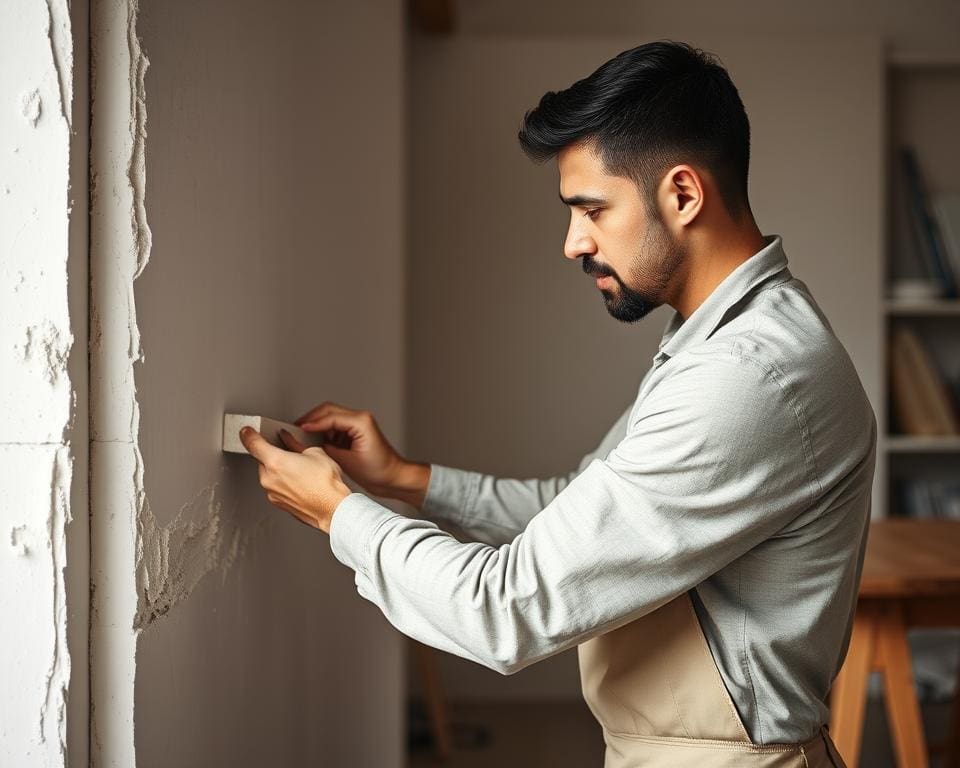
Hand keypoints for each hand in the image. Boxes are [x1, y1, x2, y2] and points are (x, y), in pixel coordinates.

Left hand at [239, 426, 351, 533]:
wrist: (333, 508)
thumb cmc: (327, 484)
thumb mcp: (315, 453)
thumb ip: (296, 444)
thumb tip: (289, 440)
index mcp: (276, 461)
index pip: (254, 444)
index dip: (248, 435)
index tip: (246, 432)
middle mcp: (269, 478)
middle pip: (262, 460)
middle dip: (273, 456)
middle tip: (291, 455)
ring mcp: (272, 493)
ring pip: (269, 475)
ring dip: (279, 471)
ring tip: (300, 472)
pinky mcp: (278, 503)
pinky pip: (275, 488)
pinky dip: (283, 483)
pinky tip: (300, 483)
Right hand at [293, 401, 408, 496]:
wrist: (394, 478)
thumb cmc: (379, 471)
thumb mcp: (347, 462)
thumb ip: (326, 450)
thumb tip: (309, 445)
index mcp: (361, 422)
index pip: (330, 416)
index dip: (312, 423)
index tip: (298, 429)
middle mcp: (360, 418)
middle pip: (328, 410)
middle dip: (311, 419)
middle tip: (295, 430)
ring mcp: (358, 424)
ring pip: (330, 416)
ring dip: (317, 425)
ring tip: (303, 437)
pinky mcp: (356, 432)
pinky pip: (335, 426)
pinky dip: (324, 432)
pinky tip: (316, 442)